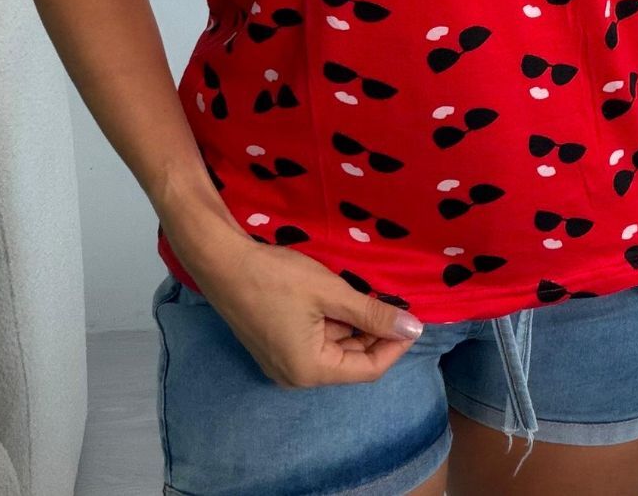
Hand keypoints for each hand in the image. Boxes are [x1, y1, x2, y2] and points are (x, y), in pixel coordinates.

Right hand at [161, 211, 425, 386]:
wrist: (223, 262)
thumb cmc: (277, 278)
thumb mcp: (331, 292)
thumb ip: (373, 313)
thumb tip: (414, 329)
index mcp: (310, 370)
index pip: (368, 369)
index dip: (394, 345)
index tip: (413, 319)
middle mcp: (296, 376)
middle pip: (351, 362)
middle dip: (376, 334)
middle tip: (395, 302)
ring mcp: (283, 363)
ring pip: (334, 349)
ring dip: (355, 326)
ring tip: (371, 296)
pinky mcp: (275, 346)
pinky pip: (316, 341)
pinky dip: (335, 323)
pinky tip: (344, 298)